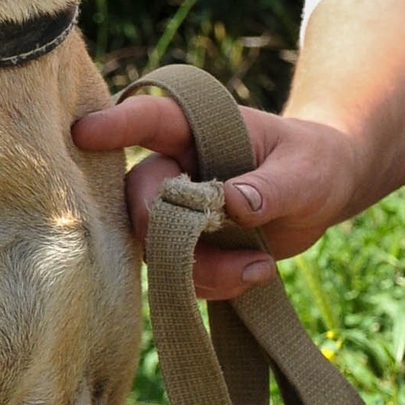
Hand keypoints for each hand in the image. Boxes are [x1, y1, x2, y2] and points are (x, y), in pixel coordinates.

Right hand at [72, 98, 359, 300]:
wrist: (320, 192)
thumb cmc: (311, 162)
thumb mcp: (305, 170)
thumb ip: (271, 186)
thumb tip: (232, 202)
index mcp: (195, 129)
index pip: (148, 120)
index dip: (114, 126)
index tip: (84, 133)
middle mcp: (171, 167)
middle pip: (139, 198)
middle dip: (173, 231)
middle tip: (230, 240)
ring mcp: (171, 210)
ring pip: (155, 247)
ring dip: (203, 268)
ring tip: (261, 266)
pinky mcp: (181, 248)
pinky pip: (178, 276)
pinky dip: (215, 284)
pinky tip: (256, 272)